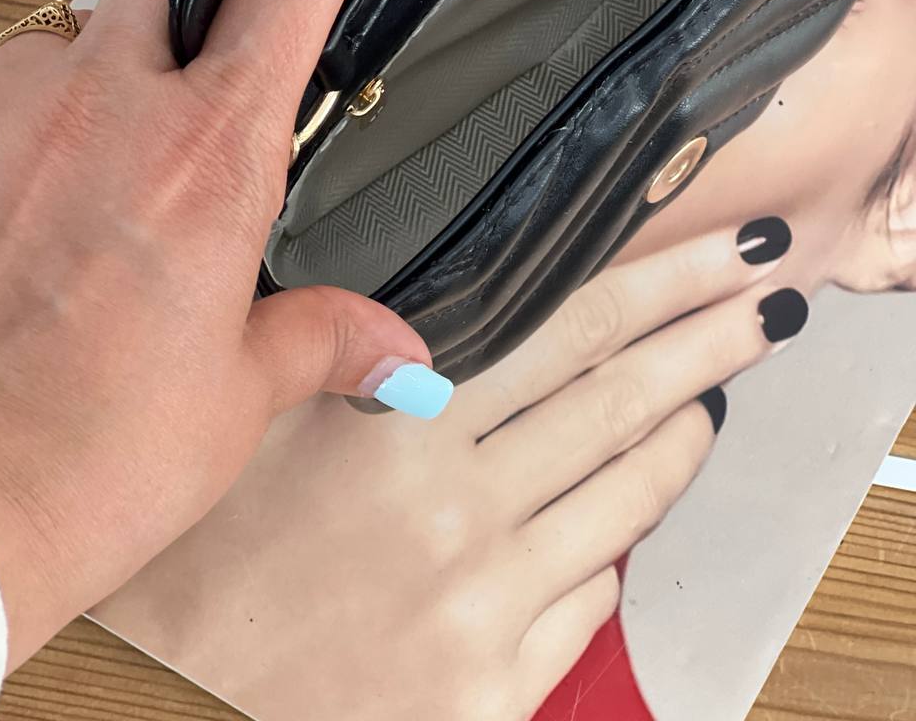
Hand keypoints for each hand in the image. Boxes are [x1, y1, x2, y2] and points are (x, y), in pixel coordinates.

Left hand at [0, 0, 430, 668]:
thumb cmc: (89, 458)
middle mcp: (107, 102)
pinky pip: (22, 80)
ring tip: (150, 134)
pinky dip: (63, 107)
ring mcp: (12, 107)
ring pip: (93, 15)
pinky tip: (70, 182)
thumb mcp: (235, 394)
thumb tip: (400, 355)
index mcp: (210, 153)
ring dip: (136, 45)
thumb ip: (326, 339)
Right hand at [96, 223, 805, 720]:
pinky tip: (618, 517)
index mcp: (402, 429)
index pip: (572, 324)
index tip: (725, 249)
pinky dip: (612, 545)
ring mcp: (487, 606)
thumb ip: (359, 349)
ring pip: (628, 497)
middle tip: (764, 299)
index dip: (664, 277)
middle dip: (711, 337)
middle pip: (623, 397)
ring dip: (687, 433)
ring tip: (717, 395)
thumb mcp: (264, 419)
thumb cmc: (197, 562)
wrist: (160, 704)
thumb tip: (460, 303)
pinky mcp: (493, 689)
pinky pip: (589, 600)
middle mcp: (459, 516)